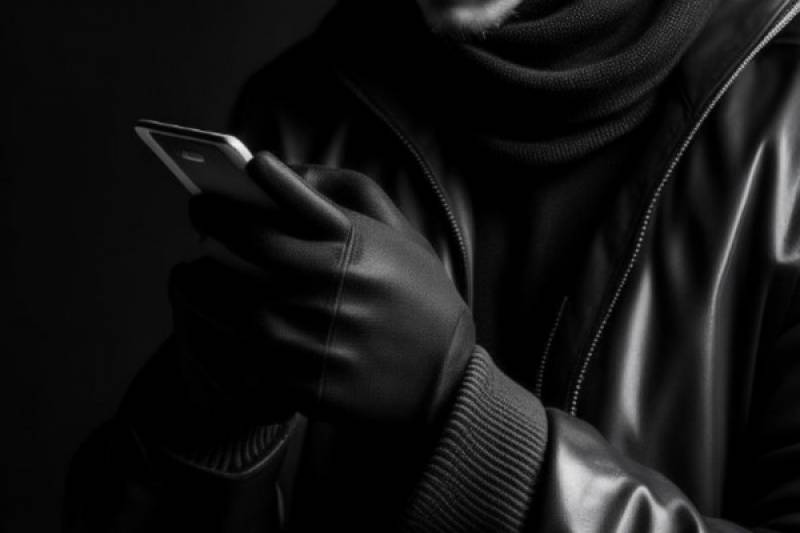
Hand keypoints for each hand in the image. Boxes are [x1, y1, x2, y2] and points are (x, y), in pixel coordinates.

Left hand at [169, 152, 474, 427]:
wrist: (443, 383)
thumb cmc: (420, 299)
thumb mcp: (401, 234)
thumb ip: (346, 192)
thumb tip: (281, 170)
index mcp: (354, 245)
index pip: (279, 198)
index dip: (241, 184)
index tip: (217, 183)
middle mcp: (328, 286)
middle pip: (241, 244)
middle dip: (210, 223)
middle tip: (199, 215)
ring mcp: (311, 336)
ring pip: (225, 300)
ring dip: (198, 280)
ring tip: (192, 271)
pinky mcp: (298, 380)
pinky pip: (234, 349)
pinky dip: (210, 328)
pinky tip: (210, 316)